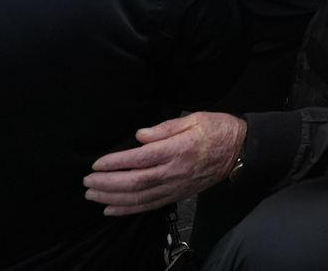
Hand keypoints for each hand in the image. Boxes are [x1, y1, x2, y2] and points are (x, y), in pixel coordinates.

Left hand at [85, 111, 244, 215]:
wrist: (240, 151)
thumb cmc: (218, 129)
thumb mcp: (196, 118)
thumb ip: (166, 127)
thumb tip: (140, 135)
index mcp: (178, 149)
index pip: (141, 158)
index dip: (117, 162)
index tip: (98, 163)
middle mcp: (175, 171)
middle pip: (136, 182)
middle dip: (108, 183)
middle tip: (87, 181)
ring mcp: (176, 186)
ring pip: (140, 197)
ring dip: (113, 198)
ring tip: (93, 194)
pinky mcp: (178, 195)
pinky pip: (150, 206)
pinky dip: (128, 210)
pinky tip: (111, 208)